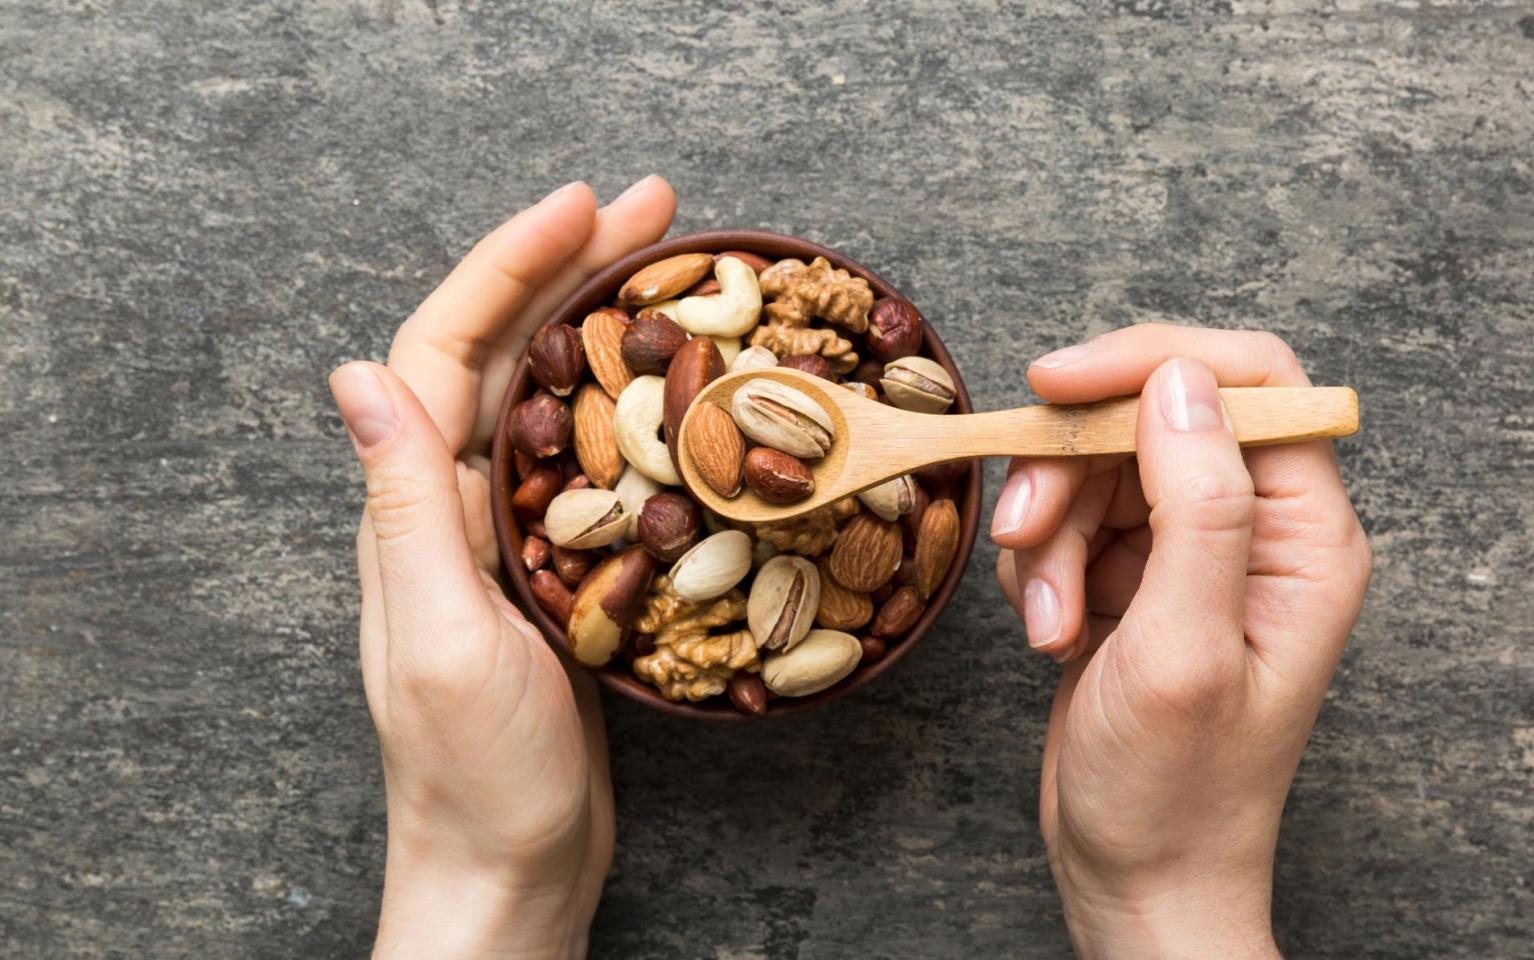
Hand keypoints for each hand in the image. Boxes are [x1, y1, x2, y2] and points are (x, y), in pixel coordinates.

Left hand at [329, 176, 676, 959]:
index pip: (447, 352)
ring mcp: (510, 536)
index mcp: (418, 509)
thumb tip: (357, 372)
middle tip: (660, 209)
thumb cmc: (476, 777)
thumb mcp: (438, 636)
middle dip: (572, 268)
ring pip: (556, 399)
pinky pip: (594, 462)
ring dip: (607, 323)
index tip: (582, 206)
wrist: (515, 869)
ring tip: (679, 267)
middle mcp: (456, 506)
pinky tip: (683, 388)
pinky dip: (634, 407)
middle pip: (507, 355)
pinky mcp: (561, 571)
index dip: (508, 268)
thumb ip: (407, 506)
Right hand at [992, 325, 1371, 958]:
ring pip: (1098, 467)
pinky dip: (1041, 565)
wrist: (1137, 876)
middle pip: (1152, 418)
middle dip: (1074, 471)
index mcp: (1307, 539)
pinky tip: (1050, 631)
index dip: (1150, 362)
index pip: (1250, 383)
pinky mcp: (1138, 576)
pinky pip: (1071, 517)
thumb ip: (1196, 507)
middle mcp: (1259, 531)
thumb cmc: (1176, 793)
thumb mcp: (1183, 651)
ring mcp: (1194, 552)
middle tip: (1029, 538)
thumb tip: (1180, 381)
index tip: (1057, 387)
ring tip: (1049, 623)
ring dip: (1050, 534)